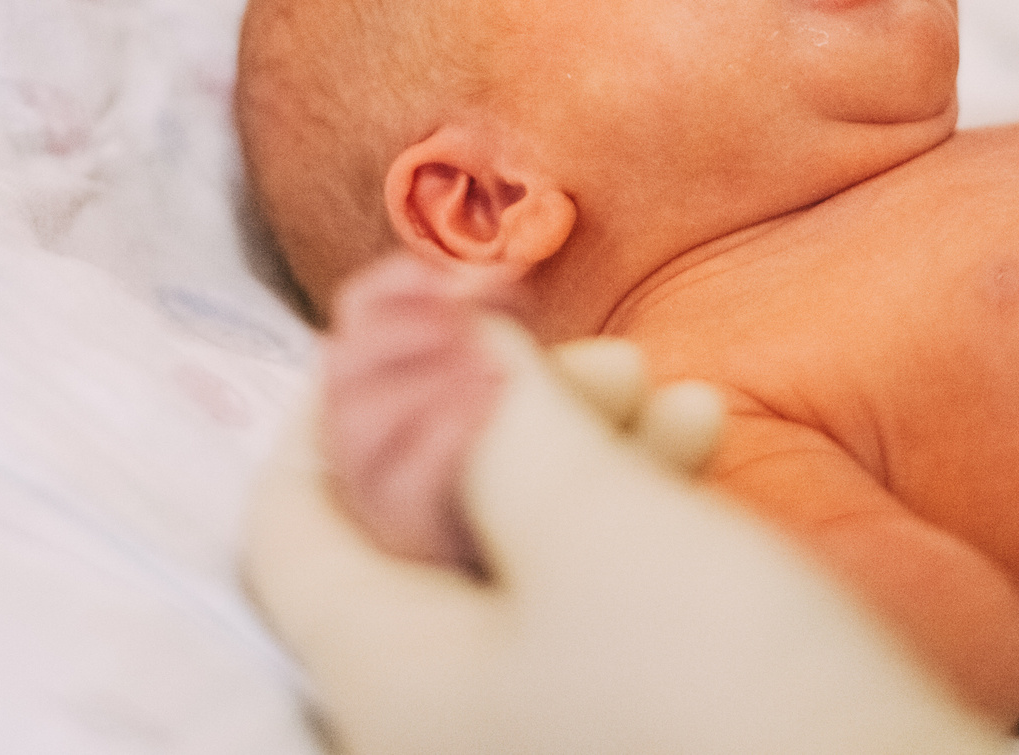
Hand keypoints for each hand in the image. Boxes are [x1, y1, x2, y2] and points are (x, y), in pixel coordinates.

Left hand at [243, 298, 1007, 754]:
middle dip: (499, 411)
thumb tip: (434, 340)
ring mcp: (532, 744)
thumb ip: (491, 417)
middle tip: (604, 356)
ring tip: (680, 395)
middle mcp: (431, 729)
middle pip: (410, 529)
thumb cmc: (731, 696)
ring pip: (514, 560)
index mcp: (381, 683)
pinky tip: (710, 455)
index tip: (430, 308)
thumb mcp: (595, 526)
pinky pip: (586, 610)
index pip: (287, 519)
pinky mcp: (625, 741)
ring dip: (583, 453)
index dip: (340, 392)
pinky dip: (632, 521)